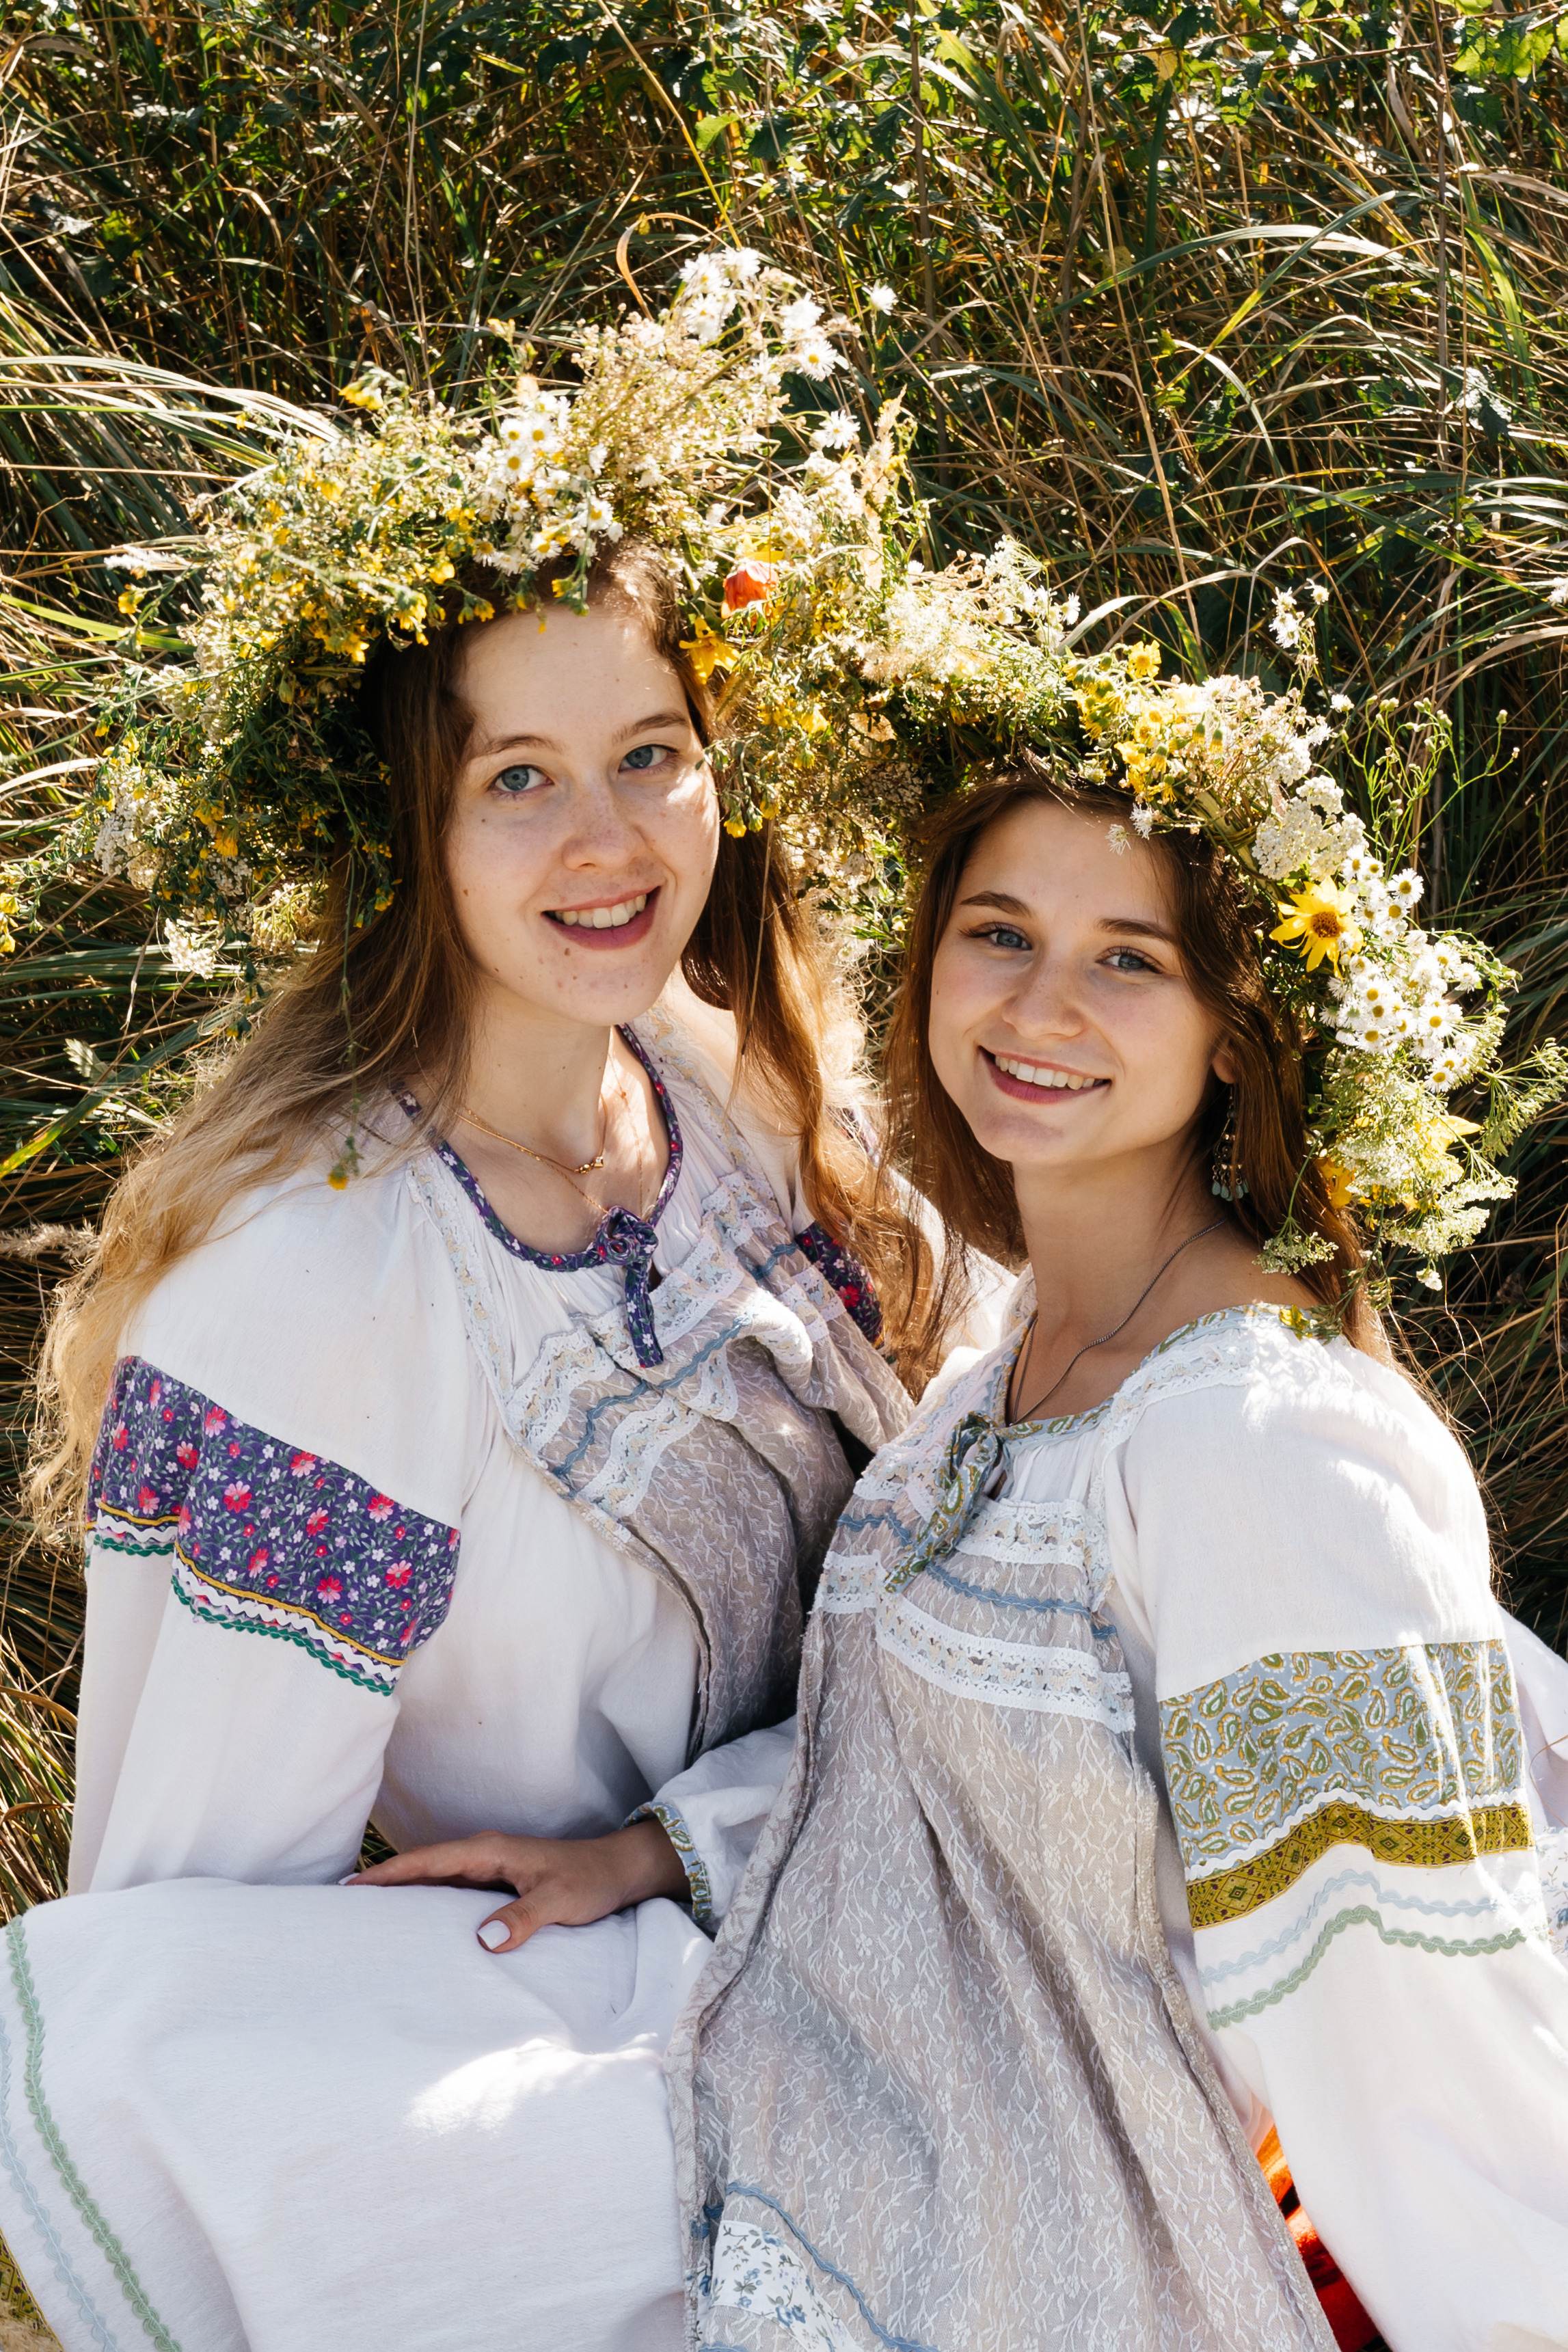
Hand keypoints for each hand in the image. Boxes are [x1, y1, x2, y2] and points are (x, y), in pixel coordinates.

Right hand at [345, 1820, 687, 1953]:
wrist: (617, 1871)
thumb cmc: (589, 1881)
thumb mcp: (560, 1901)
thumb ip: (524, 1918)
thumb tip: (483, 1941)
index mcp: (489, 1851)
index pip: (428, 1861)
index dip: (389, 1874)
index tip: (351, 1886)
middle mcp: (482, 1855)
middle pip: (422, 1868)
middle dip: (382, 1883)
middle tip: (340, 1905)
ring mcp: (487, 1868)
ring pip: (433, 1880)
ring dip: (401, 1894)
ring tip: (362, 1916)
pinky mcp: (495, 1884)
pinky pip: (449, 1892)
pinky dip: (425, 1902)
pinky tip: (410, 1923)